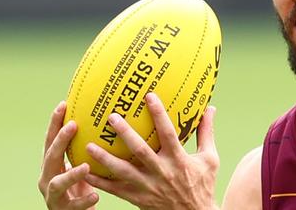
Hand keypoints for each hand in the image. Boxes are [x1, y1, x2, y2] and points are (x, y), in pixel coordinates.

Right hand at [38, 101, 98, 208]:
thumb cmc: (81, 189)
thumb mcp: (83, 167)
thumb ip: (88, 150)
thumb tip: (109, 122)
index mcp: (52, 166)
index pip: (51, 141)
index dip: (55, 123)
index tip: (63, 104)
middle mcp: (48, 178)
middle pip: (50, 157)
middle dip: (60, 141)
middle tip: (72, 126)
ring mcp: (53, 196)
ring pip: (57, 183)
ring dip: (71, 174)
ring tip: (86, 166)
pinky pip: (73, 206)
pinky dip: (84, 200)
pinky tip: (95, 195)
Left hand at [84, 93, 218, 209]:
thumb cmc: (203, 185)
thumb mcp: (210, 159)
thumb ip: (206, 133)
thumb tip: (210, 109)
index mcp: (179, 159)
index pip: (168, 133)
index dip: (159, 114)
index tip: (149, 96)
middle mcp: (162, 172)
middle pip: (140, 151)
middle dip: (125, 133)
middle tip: (112, 117)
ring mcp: (148, 187)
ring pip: (123, 172)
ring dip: (105, 159)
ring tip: (89, 145)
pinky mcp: (138, 199)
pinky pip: (115, 190)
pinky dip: (99, 182)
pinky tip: (85, 171)